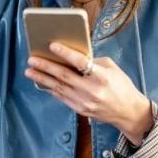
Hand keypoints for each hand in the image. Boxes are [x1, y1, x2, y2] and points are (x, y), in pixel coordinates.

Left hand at [25, 43, 153, 144]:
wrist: (128, 112)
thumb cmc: (122, 86)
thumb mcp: (113, 69)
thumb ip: (94, 62)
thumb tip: (74, 56)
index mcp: (102, 77)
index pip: (80, 62)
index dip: (65, 53)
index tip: (52, 45)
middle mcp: (92, 91)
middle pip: (64, 76)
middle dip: (46, 66)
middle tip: (32, 59)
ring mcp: (85, 102)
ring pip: (59, 88)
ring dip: (43, 78)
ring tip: (30, 71)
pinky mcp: (80, 110)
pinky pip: (62, 97)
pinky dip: (51, 89)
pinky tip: (42, 82)